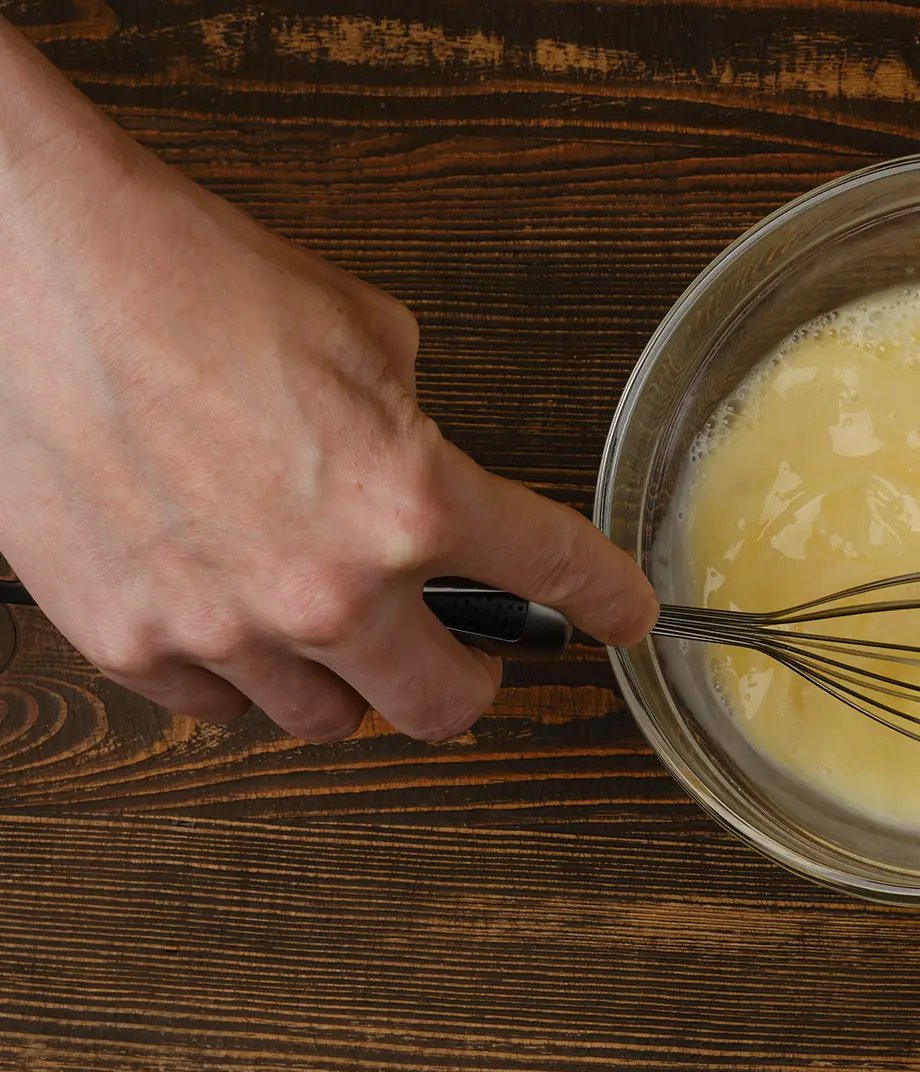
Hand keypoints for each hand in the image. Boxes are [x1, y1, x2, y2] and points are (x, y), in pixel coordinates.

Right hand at [0, 22, 656, 741]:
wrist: (33, 267)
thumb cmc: (189, 279)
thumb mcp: (365, 335)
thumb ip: (414, 429)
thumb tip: (425, 471)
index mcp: (409, 499)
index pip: (554, 572)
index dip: (608, 602)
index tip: (626, 618)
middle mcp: (326, 586)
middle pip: (441, 708)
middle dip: (468, 680)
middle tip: (466, 650)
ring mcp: (222, 627)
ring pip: (325, 722)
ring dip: (349, 683)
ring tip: (337, 627)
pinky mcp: (126, 638)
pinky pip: (214, 708)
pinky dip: (241, 678)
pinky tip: (239, 621)